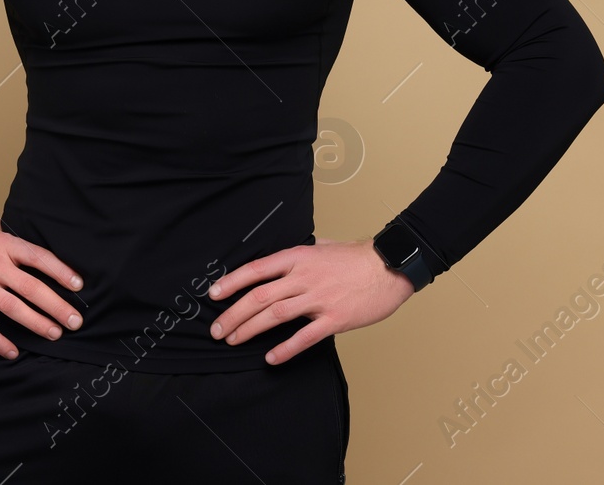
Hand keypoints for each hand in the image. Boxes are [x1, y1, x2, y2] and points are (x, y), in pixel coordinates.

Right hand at [0, 216, 85, 359]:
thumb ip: (6, 231)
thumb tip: (25, 233)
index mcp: (3, 244)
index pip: (39, 257)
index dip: (61, 271)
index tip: (78, 285)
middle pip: (32, 287)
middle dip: (56, 306)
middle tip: (75, 321)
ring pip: (13, 307)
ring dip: (36, 323)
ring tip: (54, 334)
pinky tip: (12, 352)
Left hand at [206, 238, 415, 364]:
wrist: (389, 266)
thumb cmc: (357, 257)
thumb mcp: (323, 246)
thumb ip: (302, 254)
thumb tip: (284, 260)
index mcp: (298, 257)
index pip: (257, 269)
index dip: (231, 282)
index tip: (214, 294)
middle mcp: (304, 277)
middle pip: (259, 296)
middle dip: (234, 313)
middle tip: (217, 328)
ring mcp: (319, 299)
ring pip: (275, 315)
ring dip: (250, 329)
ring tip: (234, 340)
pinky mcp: (335, 319)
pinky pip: (305, 337)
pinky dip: (286, 349)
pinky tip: (271, 358)